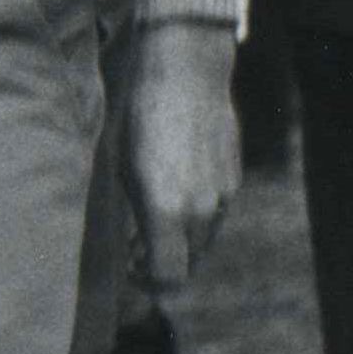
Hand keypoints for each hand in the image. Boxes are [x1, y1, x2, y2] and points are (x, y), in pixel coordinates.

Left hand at [119, 21, 238, 290]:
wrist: (182, 70)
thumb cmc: (135, 115)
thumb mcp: (118, 167)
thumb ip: (131, 214)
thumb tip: (132, 244)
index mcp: (166, 211)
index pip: (167, 278)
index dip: (148, 284)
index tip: (130, 272)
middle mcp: (200, 210)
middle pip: (187, 264)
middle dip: (162, 263)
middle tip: (136, 250)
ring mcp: (222, 194)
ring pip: (204, 240)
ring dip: (181, 240)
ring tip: (154, 220)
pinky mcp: (234, 177)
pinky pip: (216, 212)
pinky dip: (197, 214)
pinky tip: (177, 190)